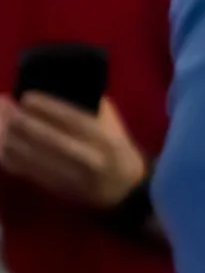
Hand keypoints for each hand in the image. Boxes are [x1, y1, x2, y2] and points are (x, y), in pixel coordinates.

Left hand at [0, 93, 145, 214]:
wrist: (124, 187)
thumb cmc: (114, 146)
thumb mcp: (110, 122)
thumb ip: (86, 104)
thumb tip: (51, 84)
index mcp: (104, 139)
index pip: (72, 120)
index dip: (45, 107)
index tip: (26, 97)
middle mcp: (88, 159)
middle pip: (45, 138)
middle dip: (18, 120)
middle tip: (3, 105)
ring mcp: (70, 177)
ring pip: (30, 156)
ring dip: (7, 136)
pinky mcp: (56, 188)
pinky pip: (25, 171)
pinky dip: (7, 155)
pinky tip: (0, 142)